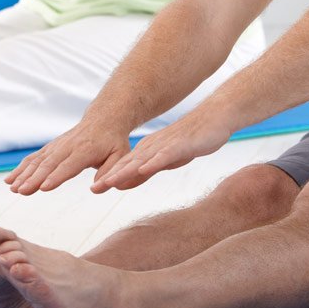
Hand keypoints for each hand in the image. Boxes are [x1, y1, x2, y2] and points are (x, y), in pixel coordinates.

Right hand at [5, 121, 131, 194]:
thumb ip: (110, 172)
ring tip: (12, 188)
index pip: (68, 165)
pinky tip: (10, 180)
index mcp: (86, 150)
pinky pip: (34, 158)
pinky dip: (21, 168)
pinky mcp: (50, 147)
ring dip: (23, 174)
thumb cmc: (113, 141)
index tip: (43, 187)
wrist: (104, 119)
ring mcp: (57, 145)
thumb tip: (96, 189)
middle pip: (49, 164)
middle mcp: (68, 146)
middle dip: (34, 178)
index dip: (56, 176)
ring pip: (38, 161)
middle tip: (21, 191)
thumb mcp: (120, 155)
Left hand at [92, 112, 232, 191]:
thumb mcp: (164, 161)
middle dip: (111, 177)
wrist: (214, 118)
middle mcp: (152, 146)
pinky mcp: (180, 145)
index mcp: (147, 150)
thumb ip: (145, 172)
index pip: (124, 166)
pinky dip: (153, 162)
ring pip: (142, 160)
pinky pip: (165, 155)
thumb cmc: (190, 141)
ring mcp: (165, 145)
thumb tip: (121, 185)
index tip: (94, 189)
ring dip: (126, 171)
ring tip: (110, 182)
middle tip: (94, 189)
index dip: (109, 178)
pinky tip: (143, 169)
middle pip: (129, 163)